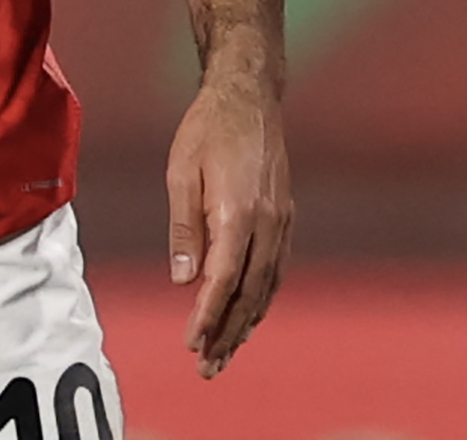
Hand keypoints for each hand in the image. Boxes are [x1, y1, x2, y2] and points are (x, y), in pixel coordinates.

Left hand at [166, 66, 291, 377]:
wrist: (249, 98)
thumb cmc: (206, 131)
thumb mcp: (180, 172)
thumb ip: (183, 228)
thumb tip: (183, 280)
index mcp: (239, 215)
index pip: (223, 281)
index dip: (207, 317)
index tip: (191, 344)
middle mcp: (269, 226)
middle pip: (249, 294)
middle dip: (228, 334)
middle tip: (206, 368)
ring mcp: (283, 224)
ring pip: (266, 288)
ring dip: (246, 323)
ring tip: (224, 353)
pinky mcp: (286, 219)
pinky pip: (275, 271)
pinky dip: (260, 299)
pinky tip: (247, 315)